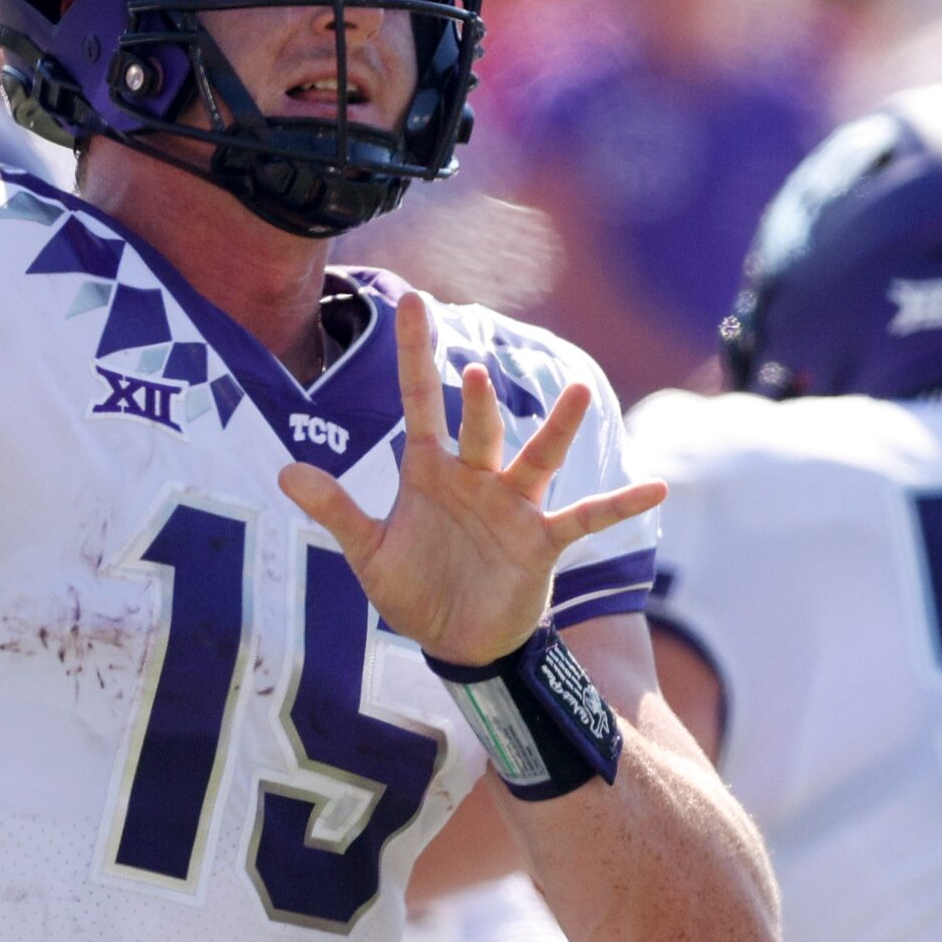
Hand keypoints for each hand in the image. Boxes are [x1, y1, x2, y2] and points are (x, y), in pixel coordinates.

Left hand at [279, 292, 663, 667]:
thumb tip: (286, 470)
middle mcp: (476, 477)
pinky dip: (618, 504)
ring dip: (555, 429)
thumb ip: (335, 509)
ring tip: (579, 392)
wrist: (455, 640)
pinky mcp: (541, 541)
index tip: (414, 301)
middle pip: (481, 428)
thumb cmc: (414, 588)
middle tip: (478, 373)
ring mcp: (513, 506)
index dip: (417, 353)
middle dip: (482, 403)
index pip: (421, 400)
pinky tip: (655, 487)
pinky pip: (585, 517)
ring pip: (537, 457)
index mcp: (430, 470)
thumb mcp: (368, 552)